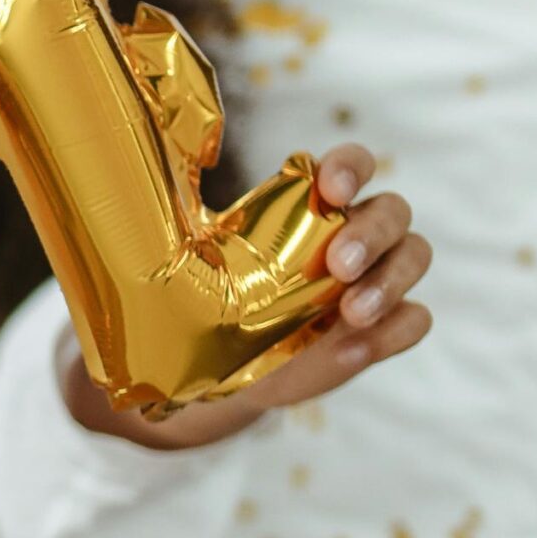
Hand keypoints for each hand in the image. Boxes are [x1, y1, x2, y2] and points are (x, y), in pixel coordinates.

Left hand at [64, 143, 432, 450]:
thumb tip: (121, 185)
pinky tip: (355, 344)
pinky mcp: (381, 330)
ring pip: (414, 257)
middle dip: (372, 232)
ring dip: (391, 281)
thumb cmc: (210, 300)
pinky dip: (396, 329)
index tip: (330, 186)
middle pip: (393, 210)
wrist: (218, 371)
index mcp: (312, 204)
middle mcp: (352, 234)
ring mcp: (374, 281)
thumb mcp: (191, 260)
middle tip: (338, 265)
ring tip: (350, 311)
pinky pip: (415, 320)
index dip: (350, 167)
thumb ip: (176, 225)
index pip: (351, 165)